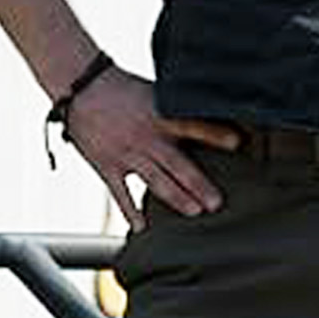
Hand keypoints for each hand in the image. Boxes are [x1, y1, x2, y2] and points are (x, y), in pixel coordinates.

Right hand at [58, 67, 240, 229]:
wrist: (80, 88)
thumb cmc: (121, 88)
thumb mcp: (153, 92)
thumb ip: (175, 109)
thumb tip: (206, 110)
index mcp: (159, 115)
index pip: (193, 125)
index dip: (215, 134)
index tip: (238, 143)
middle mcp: (146, 137)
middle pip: (178, 164)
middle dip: (199, 184)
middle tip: (217, 203)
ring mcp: (127, 154)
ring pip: (156, 181)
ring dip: (176, 198)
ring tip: (195, 212)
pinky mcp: (107, 166)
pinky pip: (120, 193)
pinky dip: (130, 211)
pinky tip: (142, 228)